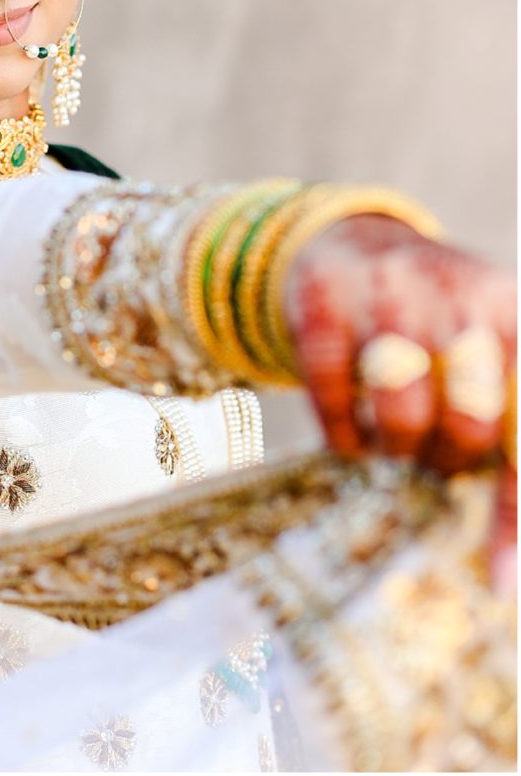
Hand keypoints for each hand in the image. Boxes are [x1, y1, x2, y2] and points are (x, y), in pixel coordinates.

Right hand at [284, 214, 515, 588]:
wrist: (357, 243)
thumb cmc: (440, 326)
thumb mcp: (491, 349)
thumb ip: (506, 426)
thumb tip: (507, 568)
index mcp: (514, 313)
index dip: (515, 509)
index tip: (501, 581)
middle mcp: (459, 292)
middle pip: (469, 415)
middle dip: (450, 460)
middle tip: (434, 464)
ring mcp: (388, 289)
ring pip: (400, 404)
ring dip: (396, 447)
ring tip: (394, 447)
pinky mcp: (323, 297)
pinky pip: (331, 390)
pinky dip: (341, 431)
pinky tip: (351, 435)